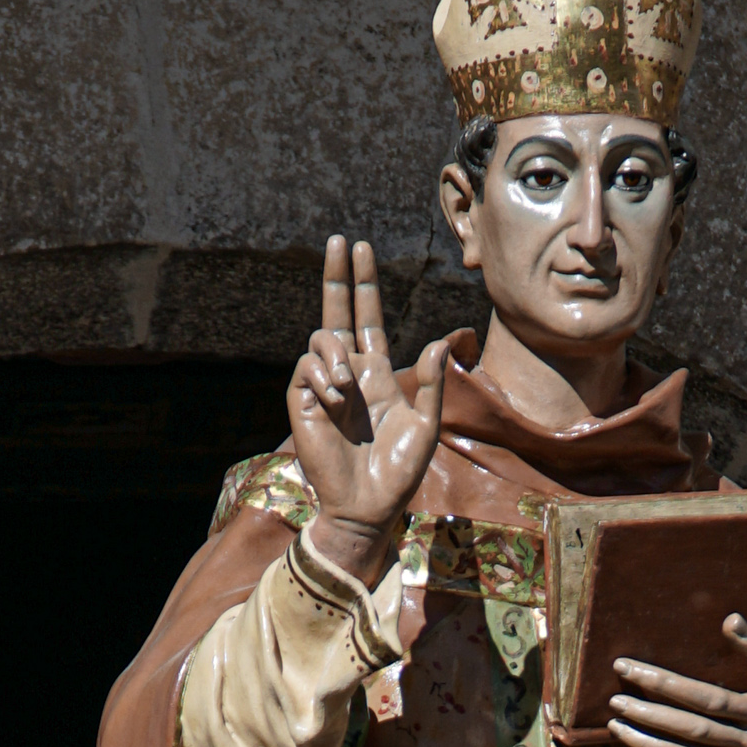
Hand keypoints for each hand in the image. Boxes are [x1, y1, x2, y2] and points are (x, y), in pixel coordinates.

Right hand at [288, 235, 449, 586]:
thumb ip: (433, 383)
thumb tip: (443, 342)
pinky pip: (305, 370)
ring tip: (348, 384)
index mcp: (378, 374)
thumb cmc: (400, 471)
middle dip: (337, 277)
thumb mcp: (426, 425)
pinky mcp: (304, 405)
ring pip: (320, 341)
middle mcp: (349, 374)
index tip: (362, 248)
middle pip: (337, 314)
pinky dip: (321, 375)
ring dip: (334, 352)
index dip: (364, 285)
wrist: (369, 505)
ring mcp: (324, 388)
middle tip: (338, 241)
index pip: (367, 319)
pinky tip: (336, 395)